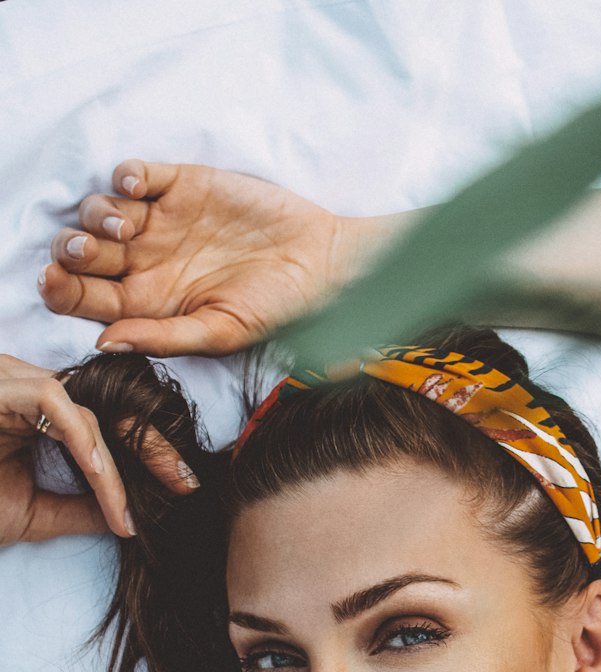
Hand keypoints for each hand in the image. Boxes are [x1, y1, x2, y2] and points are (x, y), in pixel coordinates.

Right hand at [0, 353, 191, 542]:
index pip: (104, 420)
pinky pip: (53, 399)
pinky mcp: (0, 387)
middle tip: (183, 482)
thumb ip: (79, 510)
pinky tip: (95, 472)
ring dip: (113, 458)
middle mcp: (25, 386)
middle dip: (151, 447)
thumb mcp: (33, 514)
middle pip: (104, 408)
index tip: (181, 485)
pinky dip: (80, 436)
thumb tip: (127, 518)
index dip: (147, 452)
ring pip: (85, 408)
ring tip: (127, 505)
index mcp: (34, 410)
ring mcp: (12, 381)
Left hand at [38, 159, 352, 357]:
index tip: (54, 280)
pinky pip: (135, 174)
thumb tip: (104, 344)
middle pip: (83, 252)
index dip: (61, 288)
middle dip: (71, 248)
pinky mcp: (180, 185)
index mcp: (147, 304)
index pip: (86, 298)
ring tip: (123, 224)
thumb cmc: (276, 308)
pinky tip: (134, 187)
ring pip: (100, 211)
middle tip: (83, 249)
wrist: (321, 263)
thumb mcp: (220, 333)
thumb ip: (161, 337)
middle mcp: (145, 263)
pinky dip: (124, 176)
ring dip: (96, 213)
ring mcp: (160, 222)